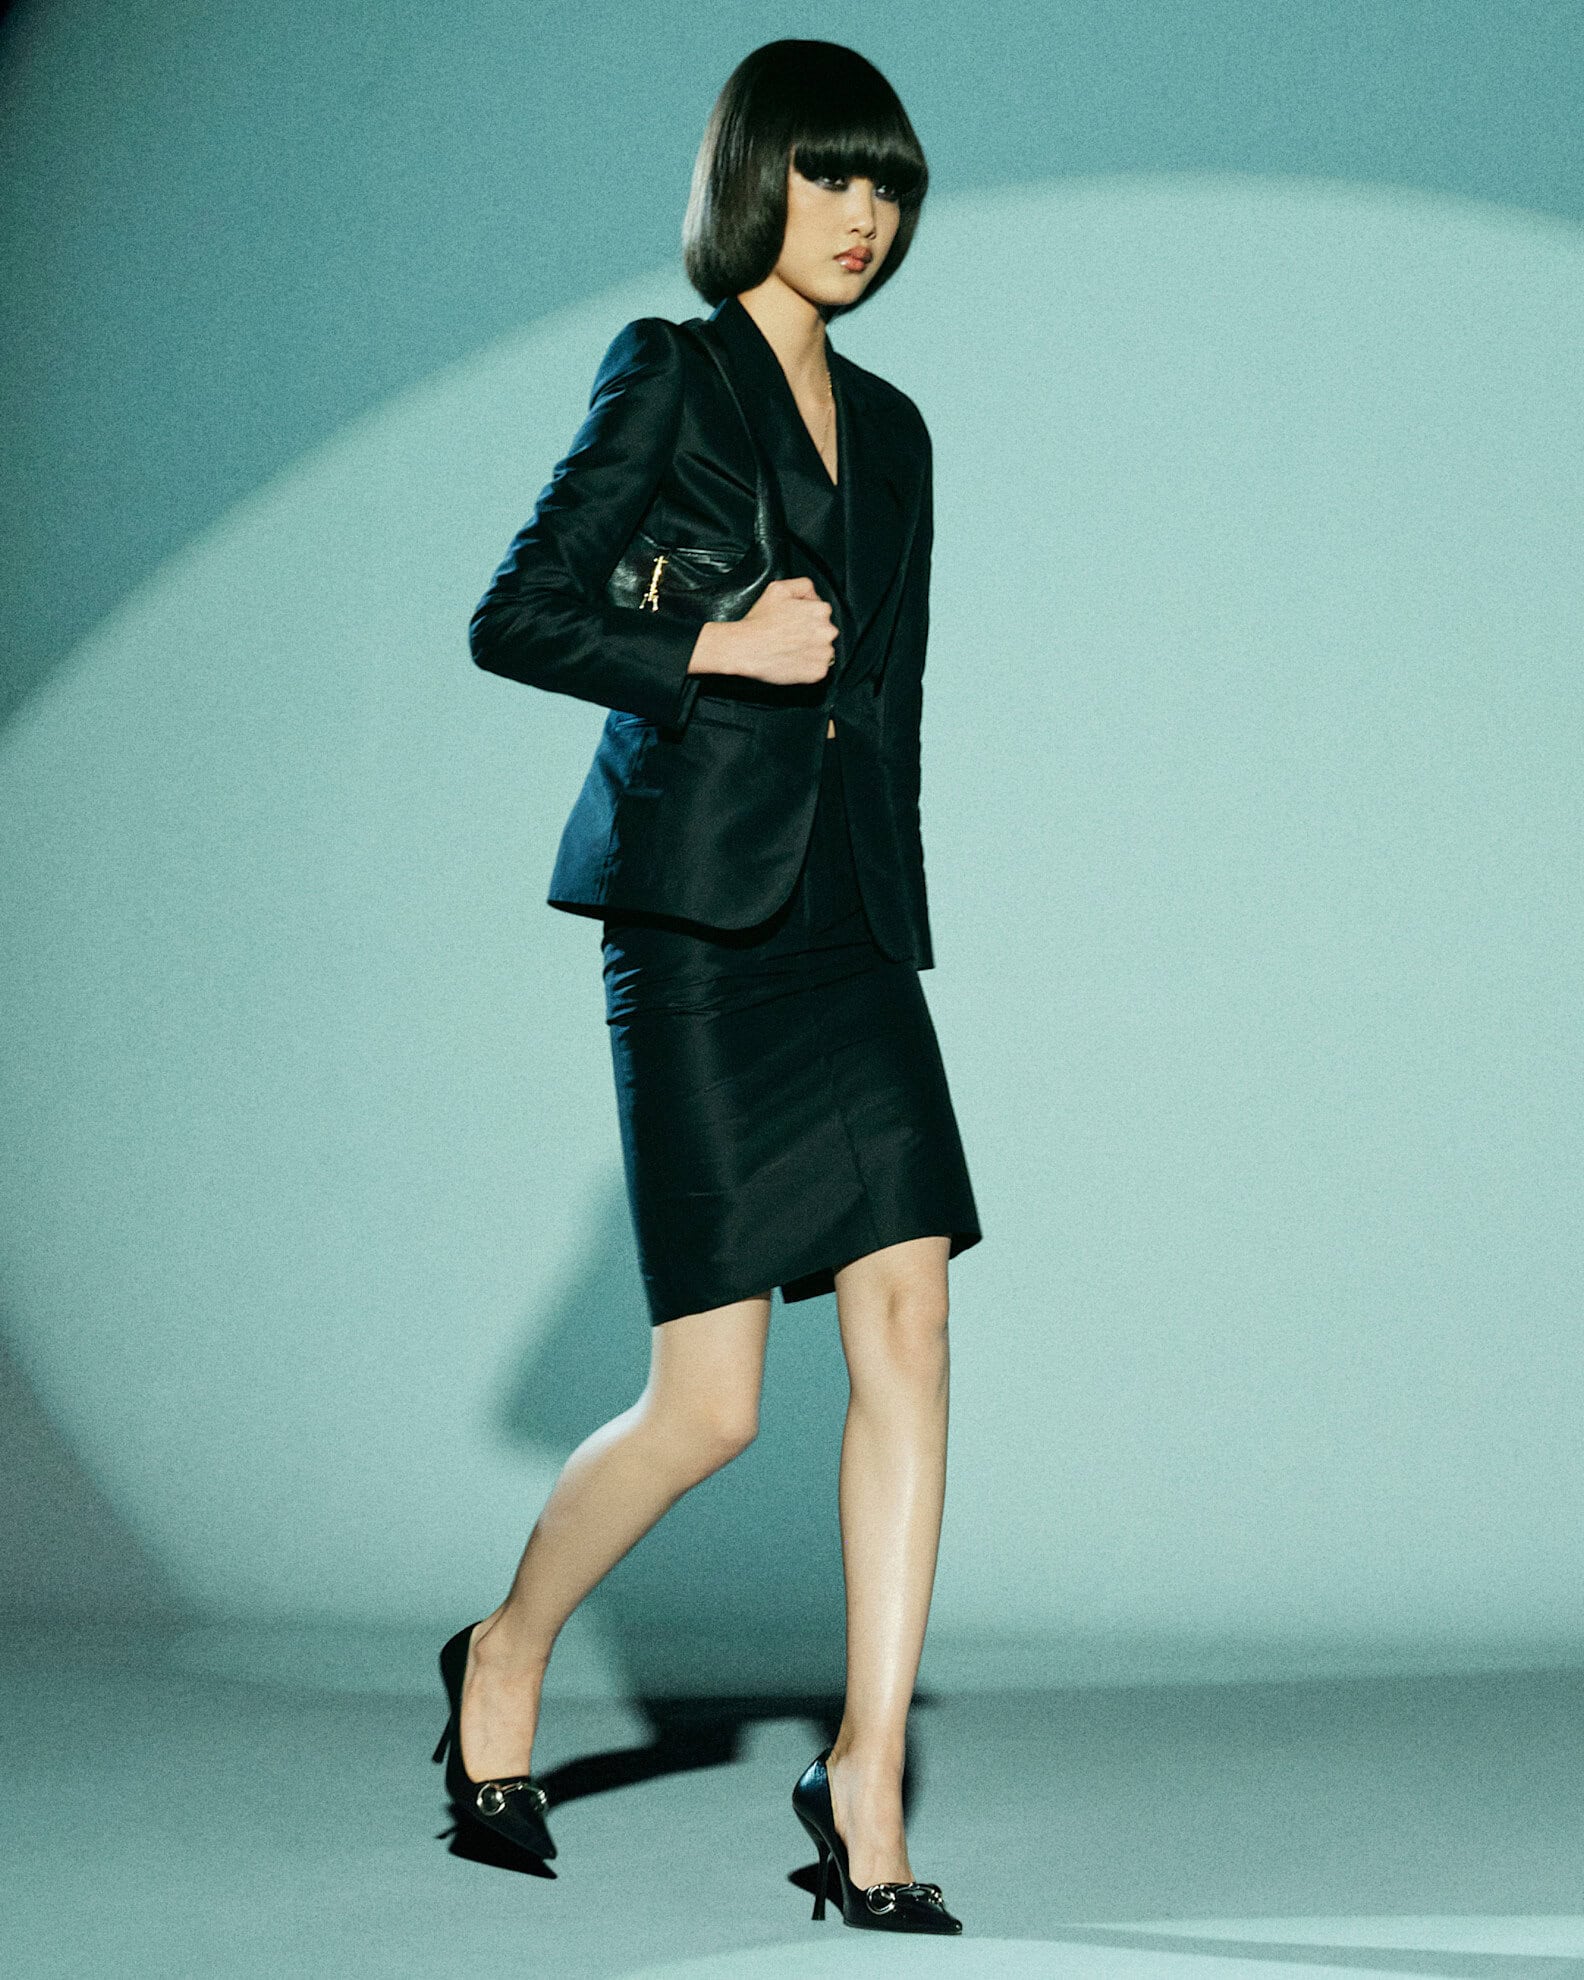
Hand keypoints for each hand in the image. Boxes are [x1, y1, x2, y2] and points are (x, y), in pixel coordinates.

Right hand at [689, 578, 835, 685]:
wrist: (747, 648)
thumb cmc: (760, 621)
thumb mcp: (778, 588)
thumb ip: (802, 585)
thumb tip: (813, 594)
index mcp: (821, 610)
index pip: (821, 611)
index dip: (805, 615)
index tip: (792, 621)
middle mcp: (827, 632)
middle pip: (824, 631)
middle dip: (810, 633)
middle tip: (789, 636)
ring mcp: (824, 654)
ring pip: (823, 650)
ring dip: (811, 650)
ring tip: (790, 649)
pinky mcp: (818, 672)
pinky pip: (818, 669)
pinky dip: (808, 667)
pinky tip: (792, 660)